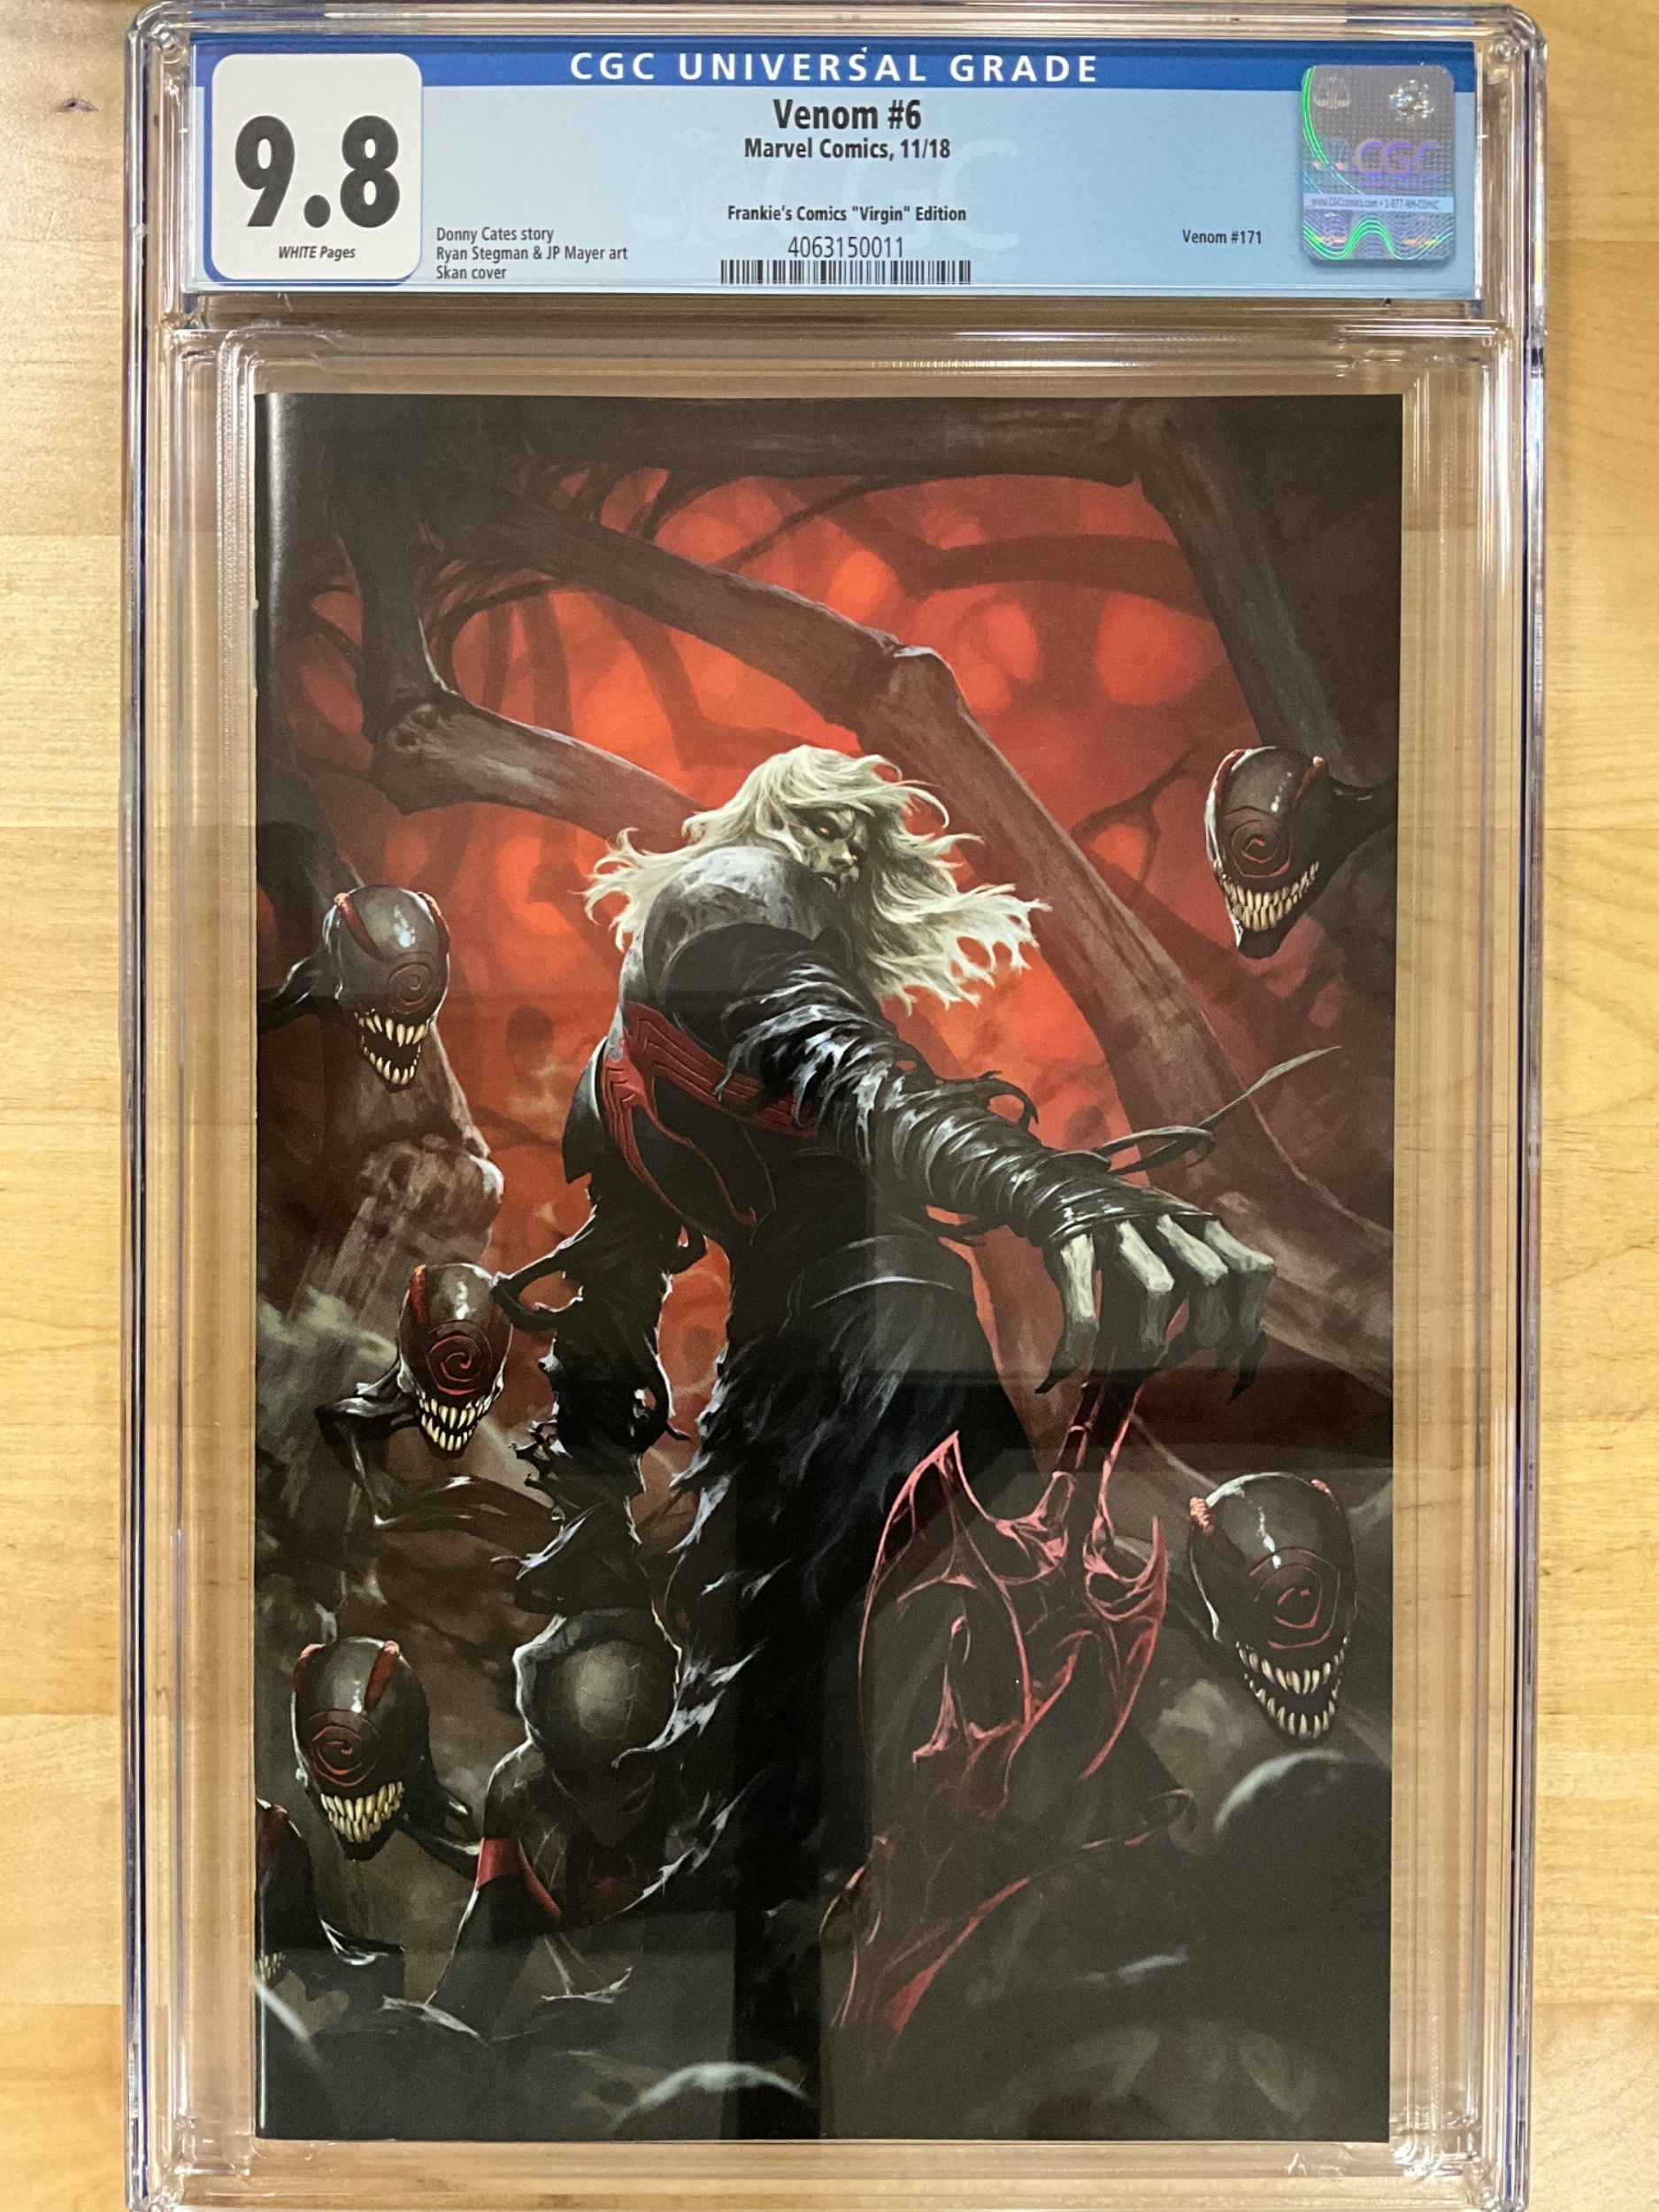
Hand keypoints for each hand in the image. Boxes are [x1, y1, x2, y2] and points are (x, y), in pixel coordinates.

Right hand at [1041, 1212, 1272, 1391]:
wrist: (1053, 1185)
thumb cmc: (1120, 1238)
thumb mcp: (1164, 1254)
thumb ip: (1192, 1296)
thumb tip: (1218, 1362)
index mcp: (1198, 1225)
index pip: (1250, 1269)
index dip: (1249, 1319)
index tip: (1230, 1355)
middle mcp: (1166, 1221)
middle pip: (1212, 1278)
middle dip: (1205, 1331)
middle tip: (1180, 1358)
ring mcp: (1120, 1227)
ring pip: (1157, 1284)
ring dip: (1152, 1338)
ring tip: (1139, 1361)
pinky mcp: (1074, 1239)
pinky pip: (1083, 1294)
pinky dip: (1075, 1339)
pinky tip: (1064, 1365)